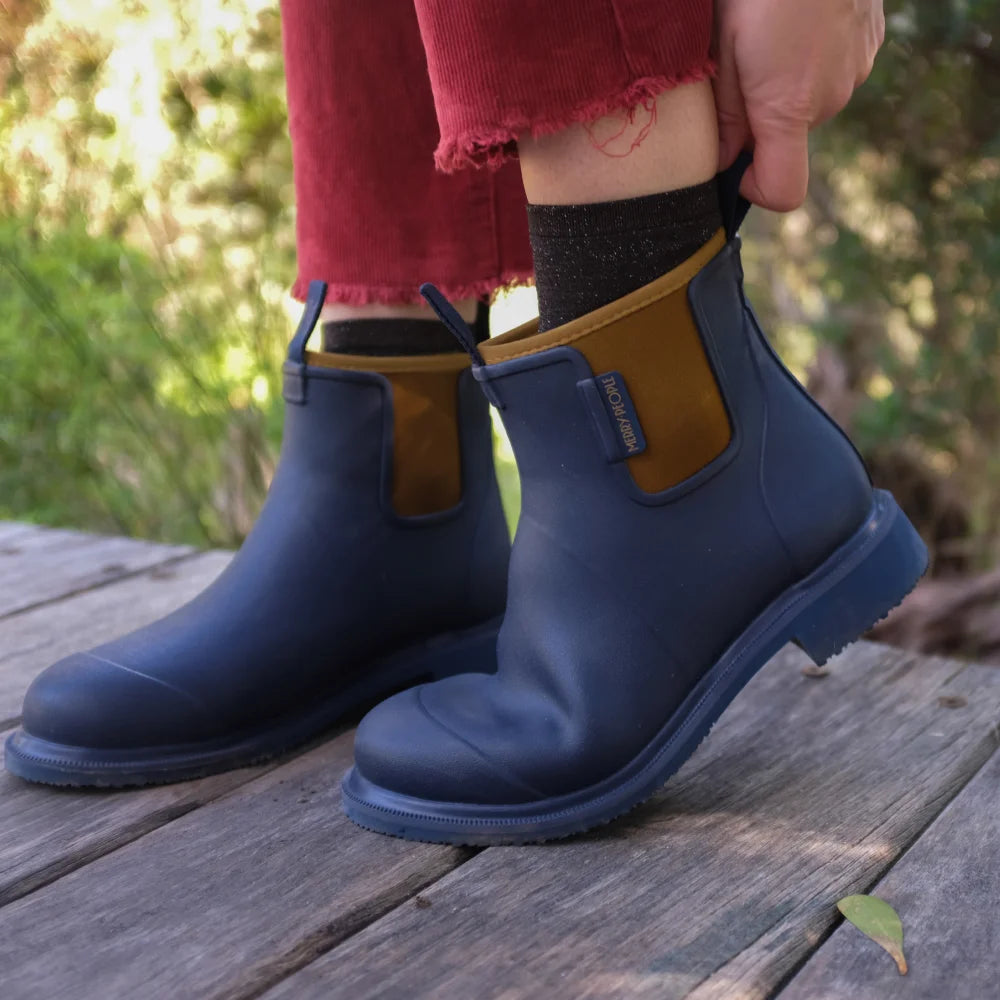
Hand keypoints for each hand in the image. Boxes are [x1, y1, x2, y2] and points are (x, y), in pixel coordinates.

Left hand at [713, 0, 884, 210]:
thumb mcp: (723, 51)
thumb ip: (725, 114)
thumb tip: (724, 159)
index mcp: (788, 110)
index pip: (783, 190)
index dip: (755, 189)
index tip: (734, 165)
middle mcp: (829, 101)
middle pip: (789, 138)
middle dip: (761, 120)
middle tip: (740, 70)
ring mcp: (856, 71)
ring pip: (810, 102)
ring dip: (786, 87)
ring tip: (770, 37)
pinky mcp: (870, 43)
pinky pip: (834, 72)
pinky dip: (812, 61)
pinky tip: (800, 23)